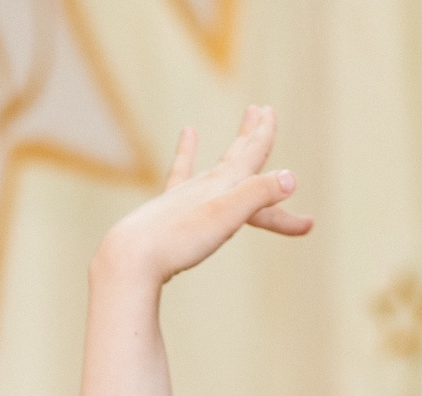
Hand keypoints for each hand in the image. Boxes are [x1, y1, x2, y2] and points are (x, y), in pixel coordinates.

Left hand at [91, 104, 309, 289]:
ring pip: (211, 170)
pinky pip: (178, 179)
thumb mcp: (226, 216)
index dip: (264, 136)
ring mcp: (182, 199)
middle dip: (252, 137)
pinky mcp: (165, 216)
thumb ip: (258, 195)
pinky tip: (183, 142)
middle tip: (261, 111)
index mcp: (222, 185)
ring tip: (197, 131)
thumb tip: (290, 177)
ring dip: (217, 153)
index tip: (271, 113)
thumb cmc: (180, 239)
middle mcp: (203, 186)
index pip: (251, 155)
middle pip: (236, 158)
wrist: (131, 258)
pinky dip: (183, 158)